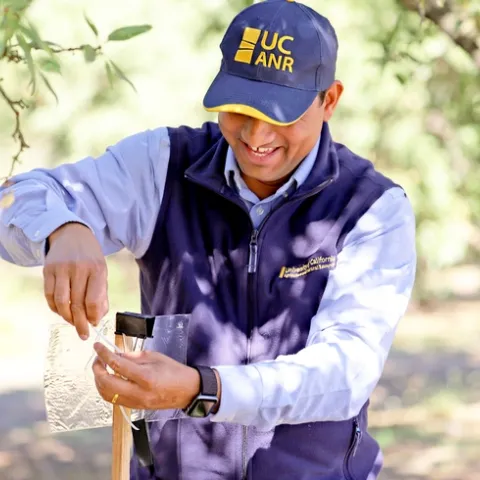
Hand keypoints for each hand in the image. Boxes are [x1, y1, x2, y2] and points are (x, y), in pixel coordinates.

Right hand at [44, 222, 107, 339]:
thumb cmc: (91, 257)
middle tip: (83, 334)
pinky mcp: (48, 270)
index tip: (93, 324)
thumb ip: (101, 295)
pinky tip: (61, 311)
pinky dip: (54, 307)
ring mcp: (61, 269)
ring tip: (72, 322)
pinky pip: (49, 295)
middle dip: (80, 323)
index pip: (94, 300)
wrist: (72, 234)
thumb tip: (96, 319)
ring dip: (66, 317)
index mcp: (97, 269)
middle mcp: (79, 268)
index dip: (93, 316)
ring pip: (61, 301)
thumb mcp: (102, 271)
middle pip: (77, 303)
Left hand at [92, 343, 200, 409]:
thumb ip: (133, 356)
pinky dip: (106, 389)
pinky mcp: (134, 407)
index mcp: (145, 376)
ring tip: (101, 368)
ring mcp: (135, 402)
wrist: (186, 390)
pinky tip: (109, 379)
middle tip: (97, 358)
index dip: (103, 354)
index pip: (117, 364)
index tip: (97, 346)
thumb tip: (115, 355)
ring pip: (106, 394)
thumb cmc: (173, 370)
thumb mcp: (154, 357)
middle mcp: (138, 392)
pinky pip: (113, 399)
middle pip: (106, 382)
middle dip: (97, 369)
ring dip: (99, 380)